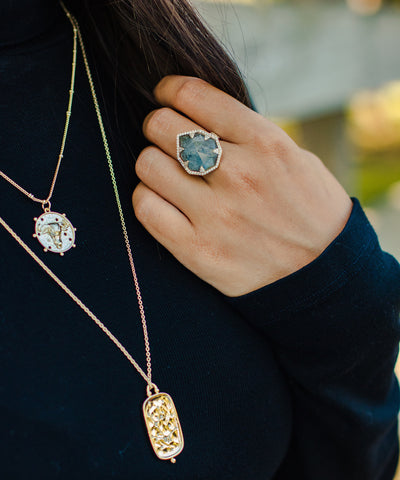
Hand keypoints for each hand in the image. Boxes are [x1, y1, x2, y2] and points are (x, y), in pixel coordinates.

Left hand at [132, 75, 352, 296]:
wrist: (323, 274)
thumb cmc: (310, 211)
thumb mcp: (295, 158)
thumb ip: (248, 135)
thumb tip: (198, 116)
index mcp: (265, 144)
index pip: (193, 96)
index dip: (170, 89)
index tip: (166, 96)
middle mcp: (238, 175)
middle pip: (161, 127)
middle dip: (158, 125)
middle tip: (166, 138)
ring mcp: (215, 215)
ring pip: (148, 165)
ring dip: (153, 163)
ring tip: (167, 173)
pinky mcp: (197, 250)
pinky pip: (145, 208)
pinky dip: (147, 197)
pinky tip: (162, 199)